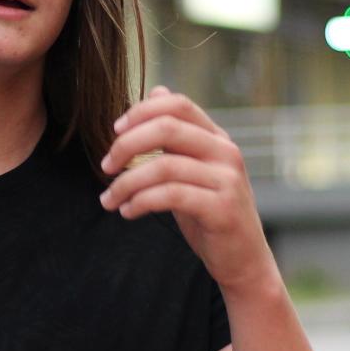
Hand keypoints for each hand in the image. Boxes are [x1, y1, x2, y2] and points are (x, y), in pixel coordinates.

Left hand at [99, 87, 272, 294]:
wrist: (243, 260)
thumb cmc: (210, 213)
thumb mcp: (193, 169)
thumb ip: (176, 136)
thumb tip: (157, 90)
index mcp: (217, 138)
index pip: (177, 104)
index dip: (141, 111)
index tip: (115, 131)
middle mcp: (226, 152)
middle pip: (167, 128)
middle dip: (127, 144)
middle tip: (106, 166)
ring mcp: (227, 180)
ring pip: (163, 166)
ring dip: (126, 182)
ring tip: (110, 199)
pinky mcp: (222, 208)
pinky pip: (170, 195)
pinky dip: (141, 201)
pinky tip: (128, 212)